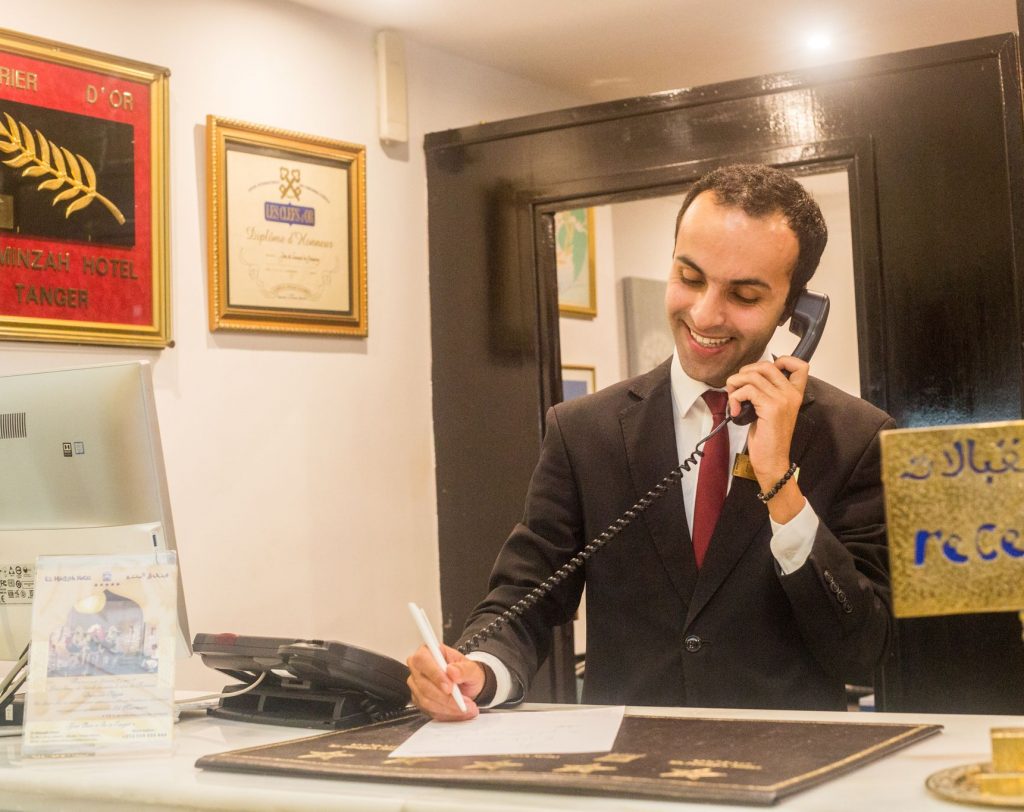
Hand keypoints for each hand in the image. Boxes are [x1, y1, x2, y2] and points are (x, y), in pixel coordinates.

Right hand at [406, 643, 482, 720]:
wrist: (466, 685)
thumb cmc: (465, 672)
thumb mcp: (472, 668)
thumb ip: (464, 669)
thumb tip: (452, 671)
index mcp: (428, 651)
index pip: (423, 661)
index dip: (435, 675)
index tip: (450, 687)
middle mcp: (418, 667)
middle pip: (424, 685)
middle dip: (445, 697)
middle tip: (463, 702)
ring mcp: (416, 684)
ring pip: (426, 700)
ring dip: (447, 707)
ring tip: (464, 708)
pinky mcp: (418, 699)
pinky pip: (428, 710)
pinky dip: (444, 713)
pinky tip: (455, 711)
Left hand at [726, 356, 806, 521]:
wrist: (772, 461)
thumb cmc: (769, 438)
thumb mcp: (771, 410)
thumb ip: (767, 392)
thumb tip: (747, 376)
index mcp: (795, 394)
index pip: (800, 364)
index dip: (781, 360)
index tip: (762, 373)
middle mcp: (791, 394)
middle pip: (766, 365)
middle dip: (744, 372)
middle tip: (737, 387)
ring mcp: (782, 400)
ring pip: (752, 376)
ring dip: (735, 385)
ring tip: (733, 399)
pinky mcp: (770, 408)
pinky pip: (746, 390)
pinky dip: (734, 397)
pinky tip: (736, 410)